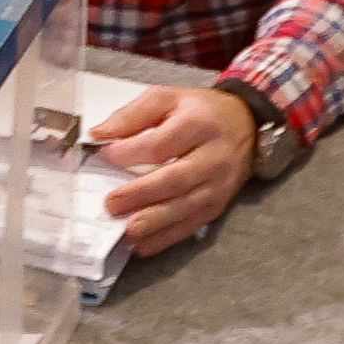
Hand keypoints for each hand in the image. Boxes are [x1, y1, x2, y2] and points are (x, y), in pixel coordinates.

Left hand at [87, 85, 254, 251]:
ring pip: (185, 207)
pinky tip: (144, 244)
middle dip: (141, 194)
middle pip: (176, 179)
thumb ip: (131, 115)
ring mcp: (218, 184)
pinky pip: (192, 225)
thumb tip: (98, 135)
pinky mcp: (218, 204)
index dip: (131, 153)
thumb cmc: (200, 112)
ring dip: (154, 222)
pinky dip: (166, 238)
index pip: (162, 144)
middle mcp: (213, 156)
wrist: (246, 125)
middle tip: (112, 204)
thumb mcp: (167, 98)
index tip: (105, 156)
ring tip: (128, 229)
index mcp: (198, 123)